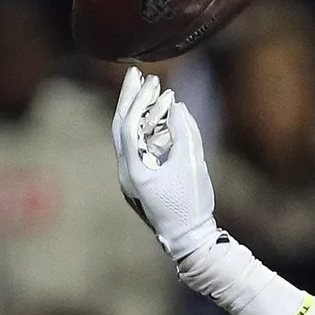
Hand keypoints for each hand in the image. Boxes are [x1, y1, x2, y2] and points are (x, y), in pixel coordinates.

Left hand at [112, 68, 216, 258]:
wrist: (189, 240)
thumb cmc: (192, 206)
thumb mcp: (193, 166)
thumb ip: (186, 133)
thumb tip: (178, 106)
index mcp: (134, 171)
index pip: (128, 127)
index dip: (138, 101)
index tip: (150, 81)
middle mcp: (126, 173)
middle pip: (121, 127)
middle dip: (129, 99)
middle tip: (137, 74)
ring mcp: (131, 178)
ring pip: (129, 137)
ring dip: (141, 113)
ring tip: (154, 93)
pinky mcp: (140, 181)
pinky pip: (140, 149)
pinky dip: (150, 131)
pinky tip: (162, 120)